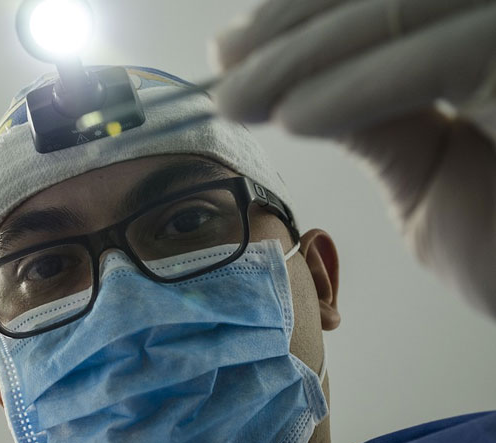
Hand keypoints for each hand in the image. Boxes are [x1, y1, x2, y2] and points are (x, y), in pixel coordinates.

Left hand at [210, 0, 495, 316]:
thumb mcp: (423, 172)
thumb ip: (371, 118)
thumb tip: (286, 82)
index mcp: (475, 35)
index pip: (377, 0)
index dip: (301, 16)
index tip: (234, 51)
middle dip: (291, 28)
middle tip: (225, 70)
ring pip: (399, 9)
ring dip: (305, 55)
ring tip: (240, 99)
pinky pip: (446, 56)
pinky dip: (362, 87)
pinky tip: (297, 118)